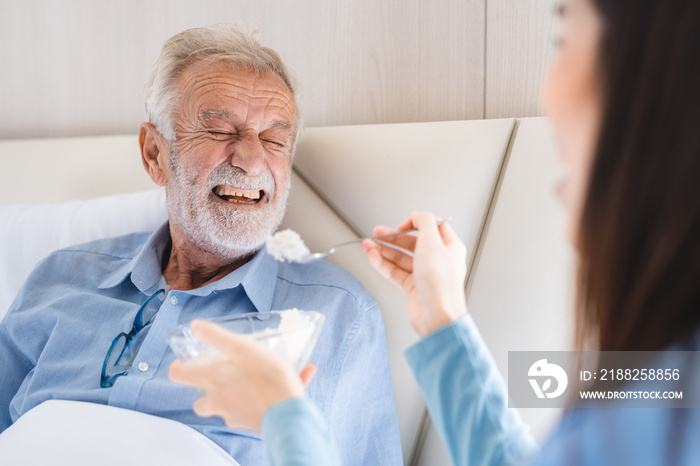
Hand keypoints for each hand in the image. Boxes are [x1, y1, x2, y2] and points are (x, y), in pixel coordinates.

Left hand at [168, 319, 316, 431]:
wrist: (288, 413)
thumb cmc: (266, 377)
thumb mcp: (242, 348)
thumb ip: (217, 336)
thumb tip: (195, 326)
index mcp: (212, 380)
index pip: (178, 375)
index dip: (178, 367)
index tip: (185, 362)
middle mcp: (218, 402)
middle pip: (200, 401)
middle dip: (208, 389)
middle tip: (223, 375)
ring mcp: (234, 416)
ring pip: (228, 407)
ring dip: (238, 394)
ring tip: (263, 377)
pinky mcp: (252, 424)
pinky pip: (256, 408)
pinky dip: (269, 396)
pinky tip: (299, 377)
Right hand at [361, 211, 467, 336]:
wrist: (437, 316)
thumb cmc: (440, 283)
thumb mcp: (432, 242)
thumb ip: (424, 222)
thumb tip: (418, 215)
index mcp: (449, 247)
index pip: (432, 227)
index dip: (415, 223)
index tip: (402, 224)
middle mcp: (438, 260)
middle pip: (412, 242)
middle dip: (392, 237)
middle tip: (376, 233)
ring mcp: (425, 274)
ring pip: (401, 257)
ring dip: (383, 250)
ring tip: (367, 246)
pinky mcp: (413, 287)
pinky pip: (395, 271)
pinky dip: (382, 264)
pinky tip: (372, 257)